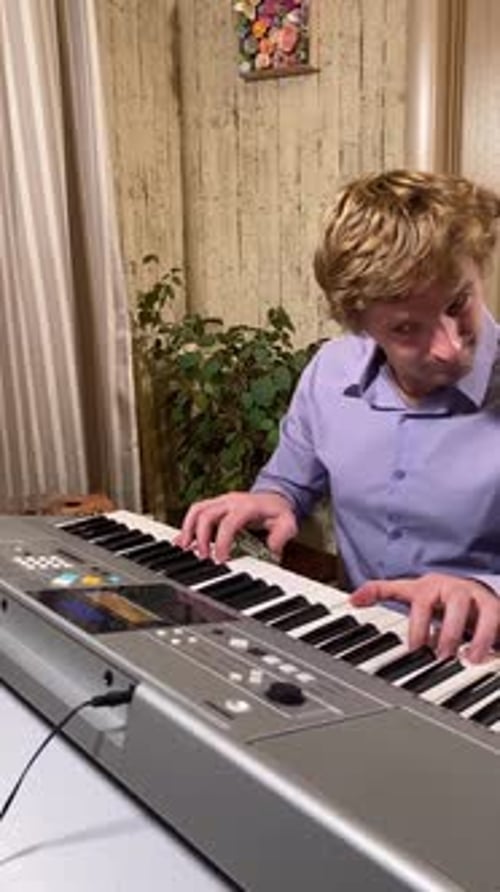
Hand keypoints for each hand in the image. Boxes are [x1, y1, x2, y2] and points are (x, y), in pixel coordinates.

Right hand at [175, 490, 297, 562]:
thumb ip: (280, 536)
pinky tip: (182, 541)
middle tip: (203, 558)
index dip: (221, 542)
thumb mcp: (287, 523)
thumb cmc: (278, 512)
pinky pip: (196, 512)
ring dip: (188, 530)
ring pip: (197, 510)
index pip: (228, 523)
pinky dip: (187, 526)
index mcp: (247, 506)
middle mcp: (230, 501)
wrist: (274, 498)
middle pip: (206, 514)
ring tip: (184, 549)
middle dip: (201, 538)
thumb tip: (271, 549)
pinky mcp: (214, 505)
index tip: (220, 559)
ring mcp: (221, 501)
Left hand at [351, 573, 499, 662]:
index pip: (422, 601)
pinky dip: (496, 641)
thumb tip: (353, 599)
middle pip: (457, 603)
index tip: (415, 648)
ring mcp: (482, 600)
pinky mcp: (498, 612)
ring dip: (480, 637)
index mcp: (433, 585)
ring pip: (487, 613)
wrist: (470, 589)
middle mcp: (458, 590)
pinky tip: (490, 658)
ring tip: (470, 660)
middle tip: (442, 655)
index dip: (418, 625)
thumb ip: (380, 592)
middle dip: (450, 630)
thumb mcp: (409, 591)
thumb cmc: (437, 594)